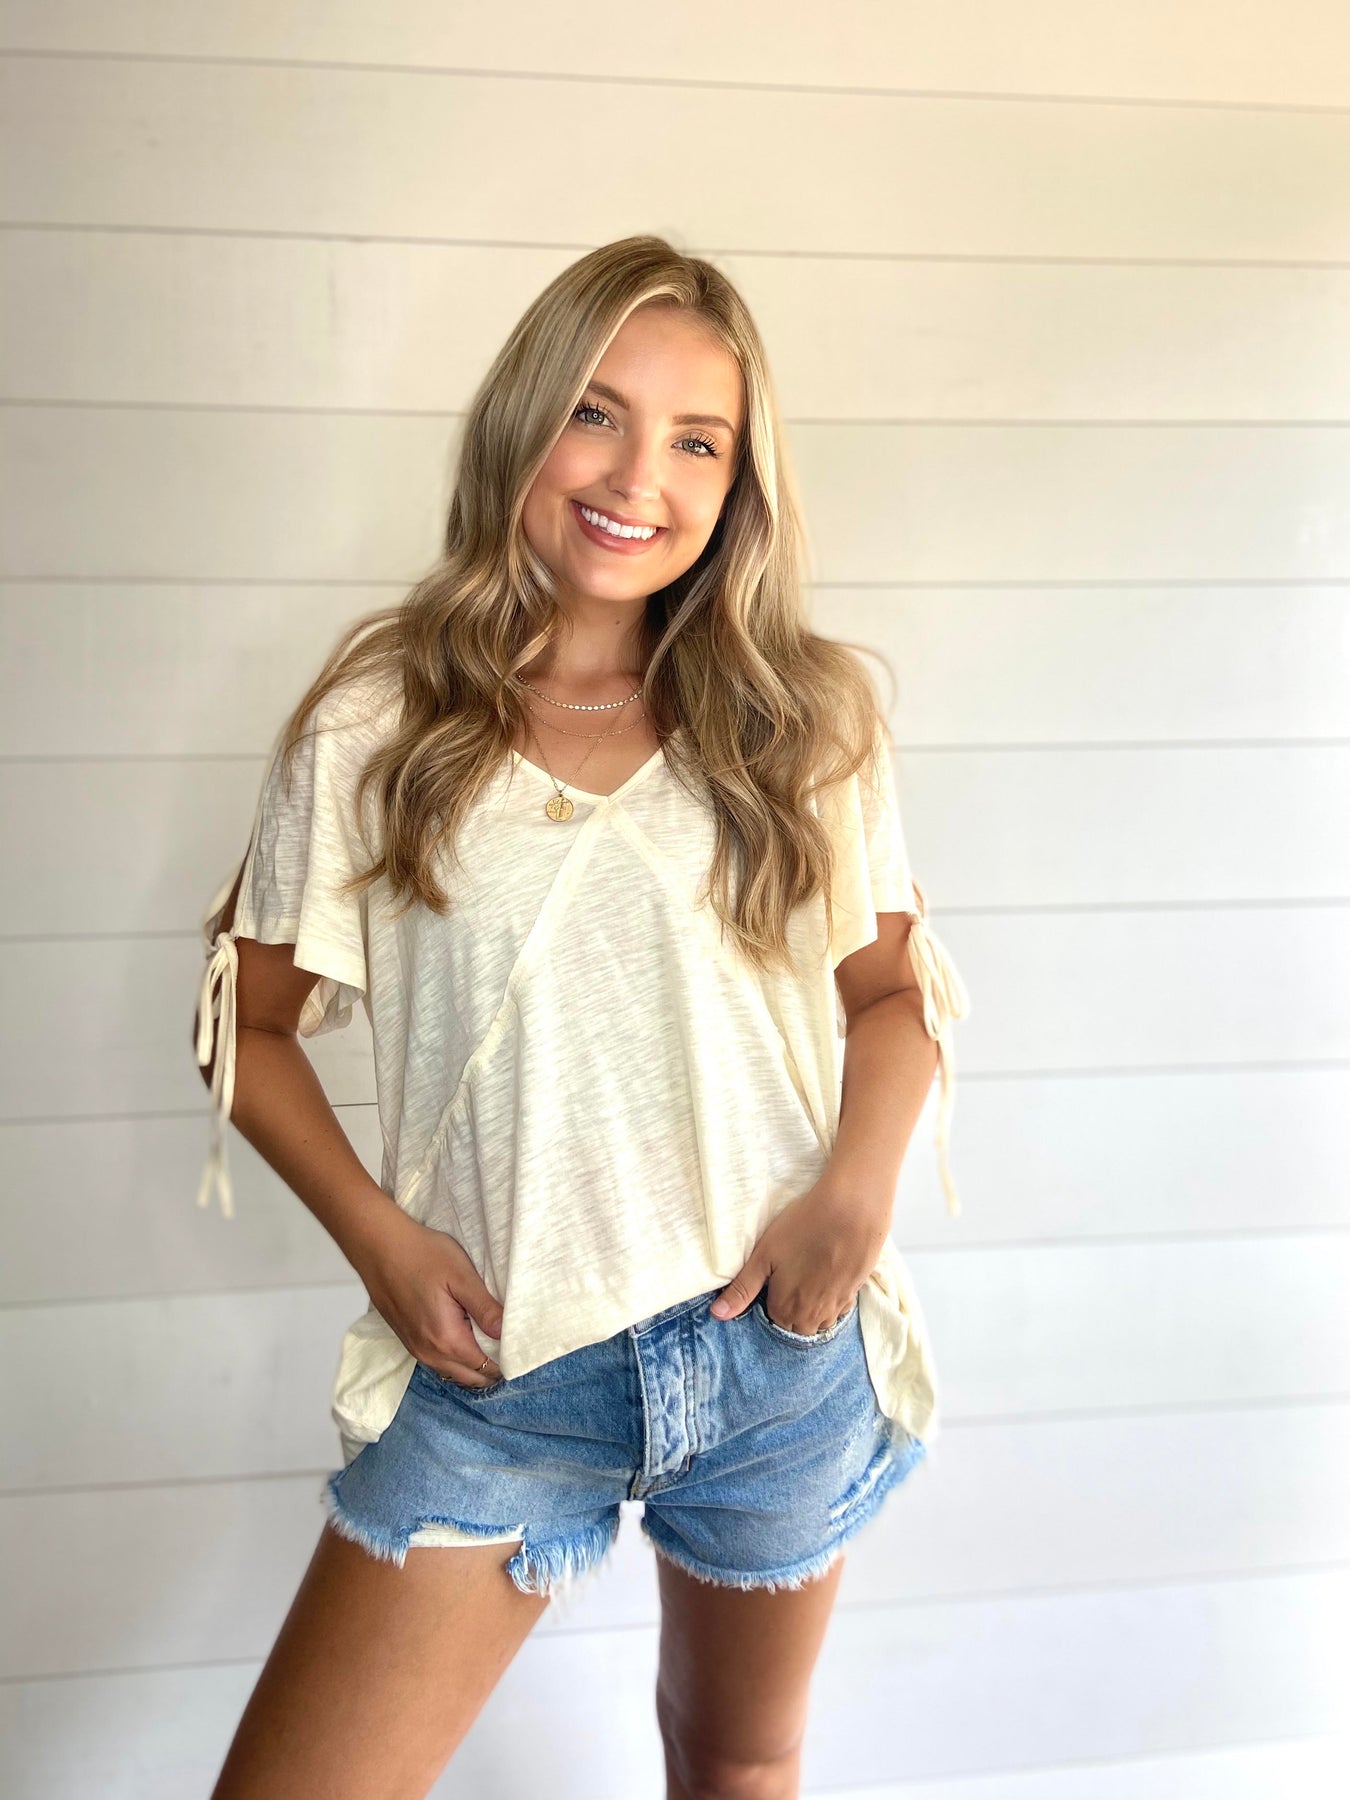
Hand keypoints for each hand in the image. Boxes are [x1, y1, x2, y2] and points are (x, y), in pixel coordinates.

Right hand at [349, 1210, 505, 1387]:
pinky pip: (439, 1362)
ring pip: (454, 1372)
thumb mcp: (462, 1277)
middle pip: (472, 1379)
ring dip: (474, 1365)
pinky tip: (466, 1336)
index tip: (521, 1345)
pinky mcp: (409, 1341)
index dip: (507, 1362)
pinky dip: (457, 1359)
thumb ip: (486, 1309)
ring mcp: (416, 1350)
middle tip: (510, 1343)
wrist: (379, 1247)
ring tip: (491, 1340)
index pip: (487, 1370)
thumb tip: (508, 1334)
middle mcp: (430, 1354)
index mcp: (447, 1340)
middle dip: (494, 1368)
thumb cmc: (422, 1255)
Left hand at [709, 1180, 889, 1334]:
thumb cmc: (803, 1228)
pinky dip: (831, 1299)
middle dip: (790, 1309)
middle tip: (791, 1276)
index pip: (773, 1319)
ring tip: (809, 1276)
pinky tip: (829, 1275)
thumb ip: (742, 1289)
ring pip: (819, 1321)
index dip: (771, 1298)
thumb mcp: (763, 1256)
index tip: (774, 1276)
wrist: (851, 1211)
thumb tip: (717, 1315)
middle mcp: (812, 1317)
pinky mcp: (855, 1293)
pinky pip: (839, 1309)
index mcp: (786, 1310)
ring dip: (812, 1308)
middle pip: (796, 1325)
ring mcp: (837, 1307)